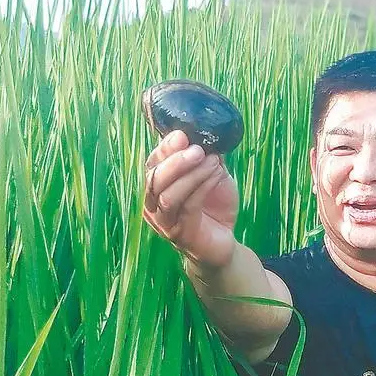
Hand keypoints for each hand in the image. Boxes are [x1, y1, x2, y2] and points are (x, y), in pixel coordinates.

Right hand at [143, 129, 238, 269]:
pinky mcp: (179, 234)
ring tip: (213, 162)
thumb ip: (206, 157)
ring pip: (168, 195)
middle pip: (154, 179)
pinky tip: (217, 175)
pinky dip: (202, 187)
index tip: (182, 135)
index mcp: (156, 185)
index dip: (165, 148)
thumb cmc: (214, 206)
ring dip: (192, 175)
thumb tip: (207, 134)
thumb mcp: (211, 175)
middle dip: (176, 161)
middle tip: (198, 150)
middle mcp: (153, 203)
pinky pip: (187, 207)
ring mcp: (163, 221)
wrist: (223, 241)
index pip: (153, 162)